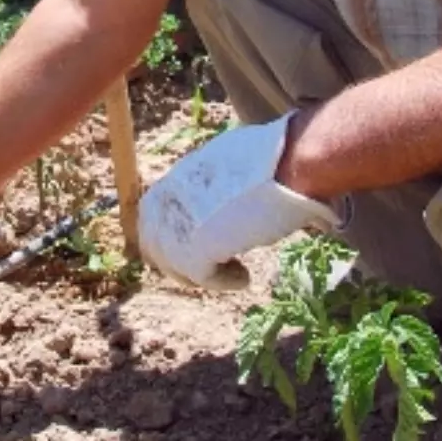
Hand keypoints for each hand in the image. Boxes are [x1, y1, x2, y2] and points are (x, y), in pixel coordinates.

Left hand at [138, 115, 340, 289]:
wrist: (289, 164)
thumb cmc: (276, 158)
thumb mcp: (236, 162)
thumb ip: (221, 181)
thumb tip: (233, 199)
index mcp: (178, 174)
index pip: (152, 214)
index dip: (173, 236)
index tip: (202, 246)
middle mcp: (169, 197)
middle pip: (152, 243)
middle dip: (177, 260)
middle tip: (210, 268)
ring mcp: (177, 224)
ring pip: (172, 264)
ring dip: (200, 273)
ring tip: (234, 272)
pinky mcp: (194, 249)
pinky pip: (200, 278)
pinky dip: (223, 282)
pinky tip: (244, 279)